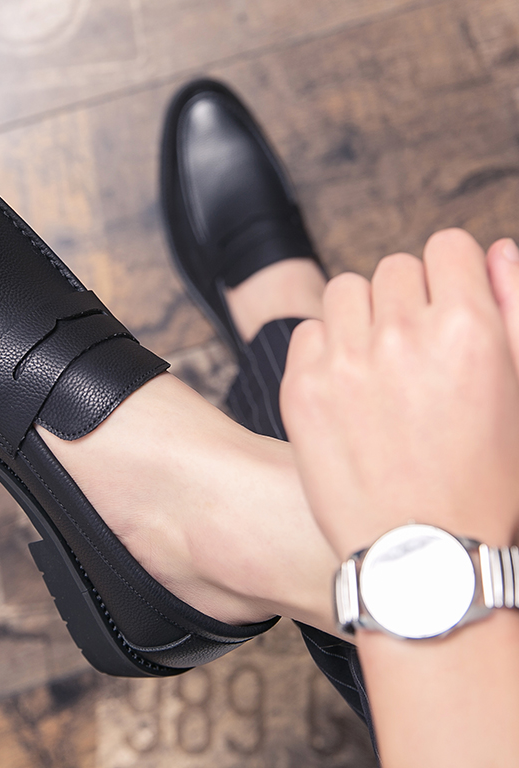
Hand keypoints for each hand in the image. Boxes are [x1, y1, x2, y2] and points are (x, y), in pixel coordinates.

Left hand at [281, 228, 518, 558]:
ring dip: (363, 314)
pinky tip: (348, 385)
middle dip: (408, 297)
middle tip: (415, 347)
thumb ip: (515, 308)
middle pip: (394, 267)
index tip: (447, 302)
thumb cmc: (484, 478)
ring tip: (379, 360)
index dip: (452, 273)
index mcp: (467, 328)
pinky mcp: (302, 388)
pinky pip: (309, 331)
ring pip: (346, 291)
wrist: (421, 551)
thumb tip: (496, 249)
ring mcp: (345, 361)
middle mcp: (401, 335)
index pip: (448, 246)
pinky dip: (327, 347)